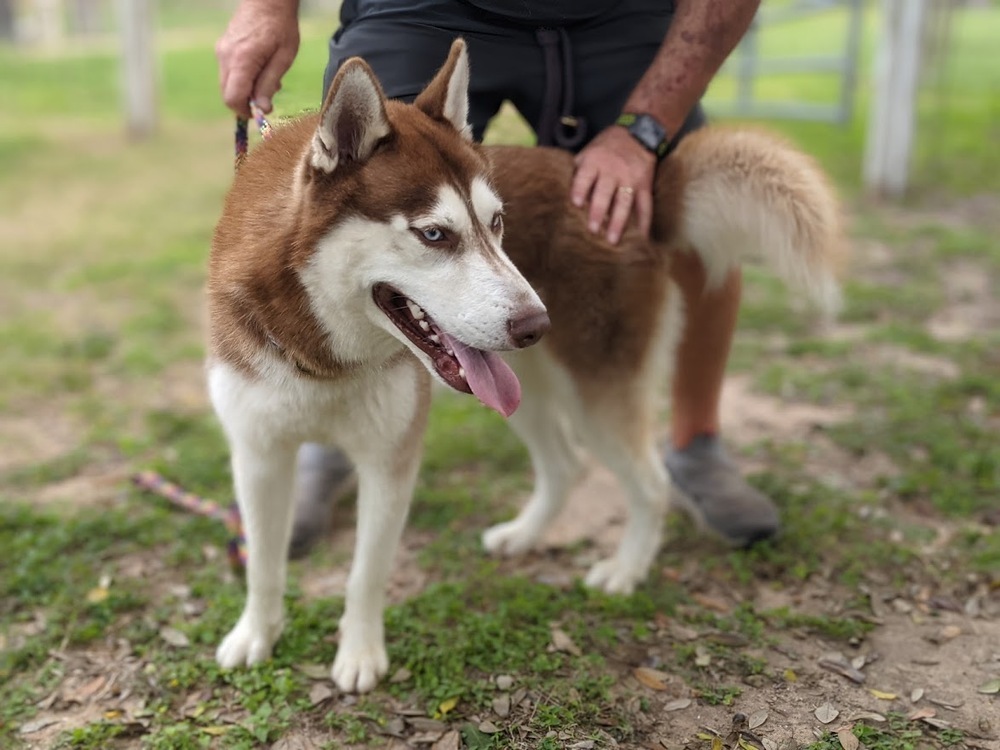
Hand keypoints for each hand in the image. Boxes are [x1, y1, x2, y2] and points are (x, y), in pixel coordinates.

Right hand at [216, 0, 299, 117]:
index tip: (261, 112)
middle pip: (228, 94)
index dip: (245, 111)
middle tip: (268, 95)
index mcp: (241, 61)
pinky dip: (242, 79)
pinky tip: (260, 69)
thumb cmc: (280, 26)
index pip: (233, 98)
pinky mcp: (222, 48)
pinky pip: (229, 73)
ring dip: (246, 90)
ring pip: (228, 84)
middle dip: (247, 102)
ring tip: (268, 79)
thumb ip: (269, 84)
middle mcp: (225, 57)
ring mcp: (221, 51)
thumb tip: (262, 109)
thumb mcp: (283, 58)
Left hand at [570, 125, 655, 245]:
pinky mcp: (645, 185)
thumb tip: (563, 198)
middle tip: (593, 230)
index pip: (585, 176)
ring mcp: (630, 178)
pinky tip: (641, 238)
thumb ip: (578, 173)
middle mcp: (613, 170)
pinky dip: (644, 222)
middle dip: (598, 211)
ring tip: (612, 240)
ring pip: (624, 203)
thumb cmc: (605, 148)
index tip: (576, 204)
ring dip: (618, 222)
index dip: (580, 189)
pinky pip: (645, 205)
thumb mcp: (588, 152)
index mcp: (594, 161)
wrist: (638, 133)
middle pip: (605, 193)